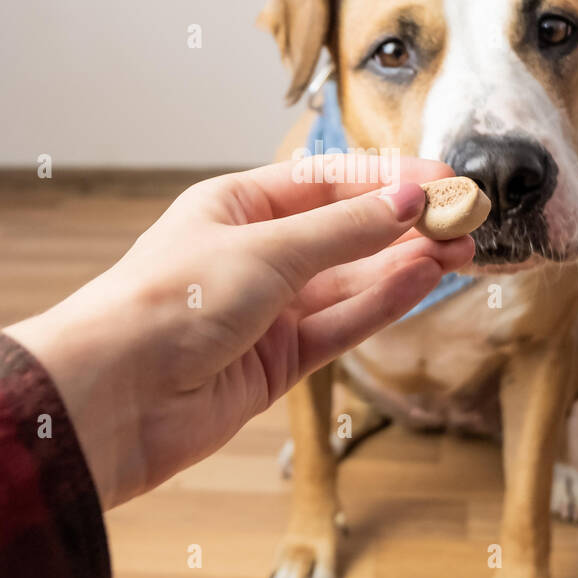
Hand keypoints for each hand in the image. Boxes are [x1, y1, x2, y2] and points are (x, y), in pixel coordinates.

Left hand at [4, 157, 473, 509]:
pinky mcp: (276, 362)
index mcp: (235, 207)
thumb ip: (343, 230)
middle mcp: (253, 254)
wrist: (111, 399)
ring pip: (350, 280)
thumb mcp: (263, 251)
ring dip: (404, 263)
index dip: (389, 179)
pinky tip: (422, 279)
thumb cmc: (164, 304)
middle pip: (345, 232)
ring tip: (460, 248)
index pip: (328, 182)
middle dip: (405, 224)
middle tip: (466, 219)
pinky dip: (383, 303)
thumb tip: (409, 200)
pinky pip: (342, 324)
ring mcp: (267, 311)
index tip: (445, 179)